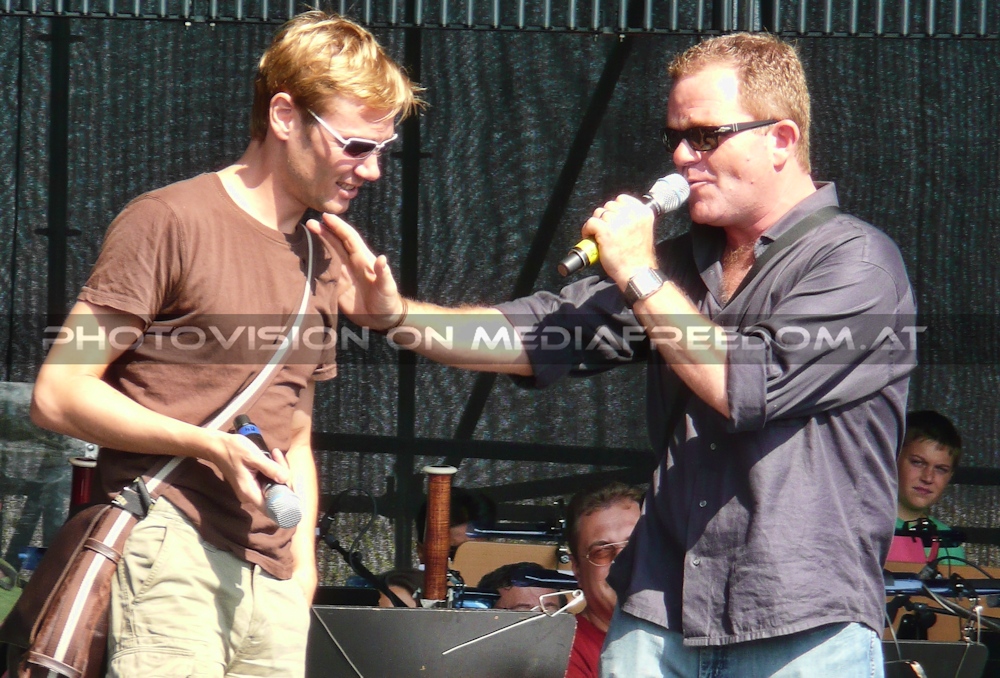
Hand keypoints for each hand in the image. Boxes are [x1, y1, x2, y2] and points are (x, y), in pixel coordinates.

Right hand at [210, 431, 290, 510]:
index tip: (292, 485)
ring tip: (275, 453)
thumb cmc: (233, 449)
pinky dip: (272, 470)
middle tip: (279, 457)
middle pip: (275, 494)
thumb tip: (286, 479)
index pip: (271, 507)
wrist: (217, 446)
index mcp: (249, 492)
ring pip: (273, 486)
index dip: (285, 500)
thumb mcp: (253, 456)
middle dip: (283, 478)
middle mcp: (250, 495)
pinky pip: (268, 480)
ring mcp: (251, 489)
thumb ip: (269, 468)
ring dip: (278, 471)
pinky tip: (272, 455)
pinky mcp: (252, 483)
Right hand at [305, 213, 405, 329]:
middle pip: (336, 243)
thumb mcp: (388, 288)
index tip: (326, 217)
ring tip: (303, 236)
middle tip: (309, 223)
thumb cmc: (388, 301)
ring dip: (317, 245)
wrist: (383, 319)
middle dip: (324, 231)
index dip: (339, 227)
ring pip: (328, 255)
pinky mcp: (337, 286)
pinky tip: (304, 260)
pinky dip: (315, 265)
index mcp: (363, 260)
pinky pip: (324, 273)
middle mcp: (351, 263)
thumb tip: (382, 259)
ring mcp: (343, 274)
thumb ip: (384, 274)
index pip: (349, 238)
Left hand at [581, 194, 657, 286]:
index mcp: (643, 213)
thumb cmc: (639, 256)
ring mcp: (618, 222)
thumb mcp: (643, 230)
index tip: (612, 219)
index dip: (614, 209)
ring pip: (598, 213)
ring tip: (598, 234)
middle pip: (608, 205)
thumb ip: (634, 219)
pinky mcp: (606, 230)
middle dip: (605, 217)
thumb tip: (616, 213)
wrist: (636, 272)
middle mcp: (631, 214)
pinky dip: (587, 229)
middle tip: (605, 229)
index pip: (622, 199)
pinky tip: (591, 237)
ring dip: (596, 223)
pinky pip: (590, 222)